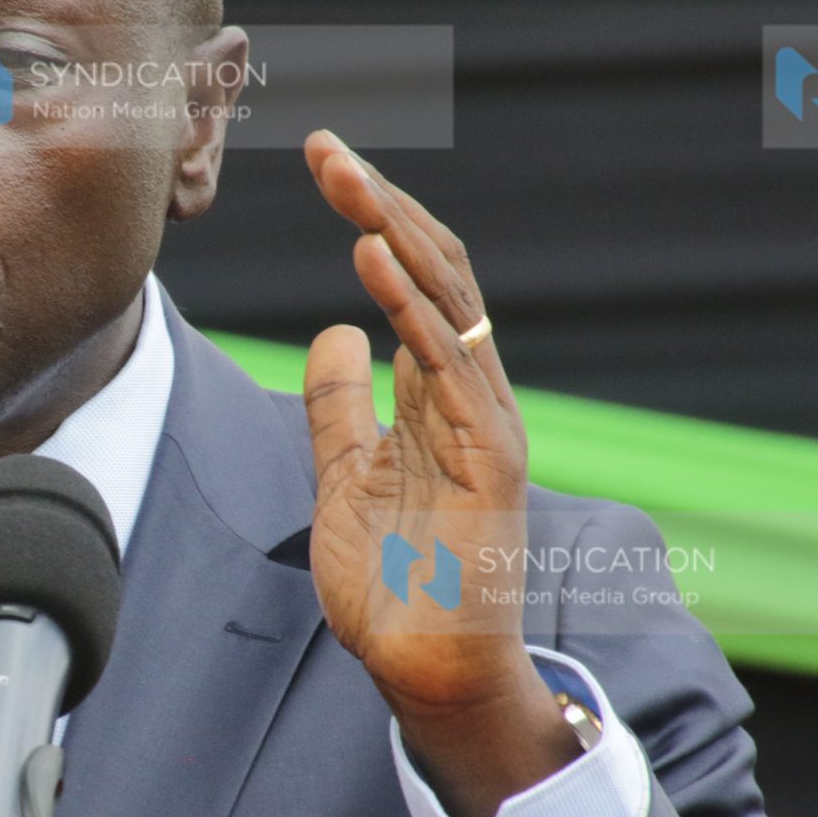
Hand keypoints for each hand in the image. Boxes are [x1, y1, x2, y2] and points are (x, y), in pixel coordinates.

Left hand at [298, 131, 570, 816]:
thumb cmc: (394, 581)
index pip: (414, 279)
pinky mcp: (490, 460)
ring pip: (448, 304)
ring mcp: (486, 423)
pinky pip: (451, 368)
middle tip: (328, 147)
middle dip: (381, 204)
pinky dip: (413, 310)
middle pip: (434, 273)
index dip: (375, 217)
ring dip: (395, 235)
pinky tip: (373, 262)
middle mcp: (471, 394)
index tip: (327, 162)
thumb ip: (339, 404)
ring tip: (349, 180)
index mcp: (439, 391)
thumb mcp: (344, 474)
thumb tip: (336, 333)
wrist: (427, 670)